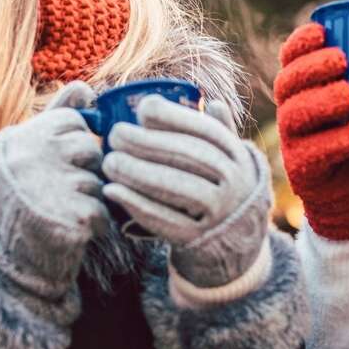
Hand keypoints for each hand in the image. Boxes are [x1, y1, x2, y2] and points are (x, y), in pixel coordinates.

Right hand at [0, 80, 111, 297]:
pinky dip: (95, 224)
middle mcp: (27, 158)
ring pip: (97, 180)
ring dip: (89, 199)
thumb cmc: (22, 200)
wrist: (4, 261)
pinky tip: (70, 230)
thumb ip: (56, 117)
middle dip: (85, 171)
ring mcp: (47, 188)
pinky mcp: (69, 218)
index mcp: (17, 139)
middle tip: (59, 192)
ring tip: (61, 211)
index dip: (74, 144)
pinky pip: (103, 210)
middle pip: (89, 148)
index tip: (56, 164)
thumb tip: (85, 86)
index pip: (72, 120)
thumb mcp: (29, 152)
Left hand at [101, 96, 269, 287]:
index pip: (207, 131)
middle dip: (147, 143)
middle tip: (115, 135)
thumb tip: (213, 102)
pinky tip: (113, 191)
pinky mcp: (197, 240)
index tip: (143, 109)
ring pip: (177, 187)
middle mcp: (235, 183)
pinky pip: (165, 221)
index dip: (174, 117)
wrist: (237, 246)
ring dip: (138, 172)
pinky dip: (136, 205)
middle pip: (189, 157)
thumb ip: (220, 134)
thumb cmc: (223, 192)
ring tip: (109, 162)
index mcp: (238, 157)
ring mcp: (219, 214)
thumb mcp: (231, 163)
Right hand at [273, 23, 348, 240]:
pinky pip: (312, 153)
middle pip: (287, 83)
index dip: (300, 43)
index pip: (291, 58)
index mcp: (308, 87)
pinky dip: (337, 140)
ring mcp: (295, 142)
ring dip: (322, 101)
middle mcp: (294, 111)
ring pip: (294, 115)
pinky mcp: (304, 171)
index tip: (322, 32)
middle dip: (311, 68)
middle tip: (342, 62)